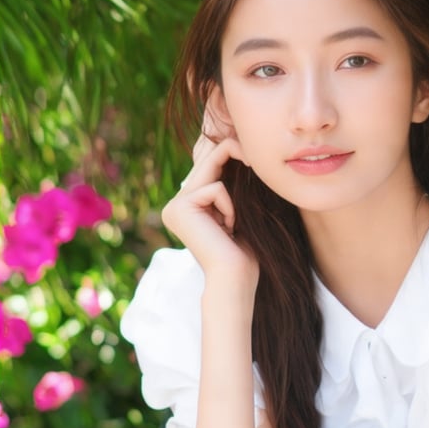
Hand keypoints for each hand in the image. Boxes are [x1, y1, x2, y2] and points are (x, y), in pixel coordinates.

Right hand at [161, 133, 258, 294]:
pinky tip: (227, 229)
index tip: (253, 158)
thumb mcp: (238, 211)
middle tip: (254, 158)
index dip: (231, 153)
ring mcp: (174, 206)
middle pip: (208, 160)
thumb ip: (232, 186)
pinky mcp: (180, 207)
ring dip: (233, 194)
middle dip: (234, 154)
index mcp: (187, 206)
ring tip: (232, 223)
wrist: (235, 277)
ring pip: (212, 168)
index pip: (209, 166)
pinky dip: (229, 206)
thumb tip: (239, 150)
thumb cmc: (243, 250)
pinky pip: (216, 188)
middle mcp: (176, 204)